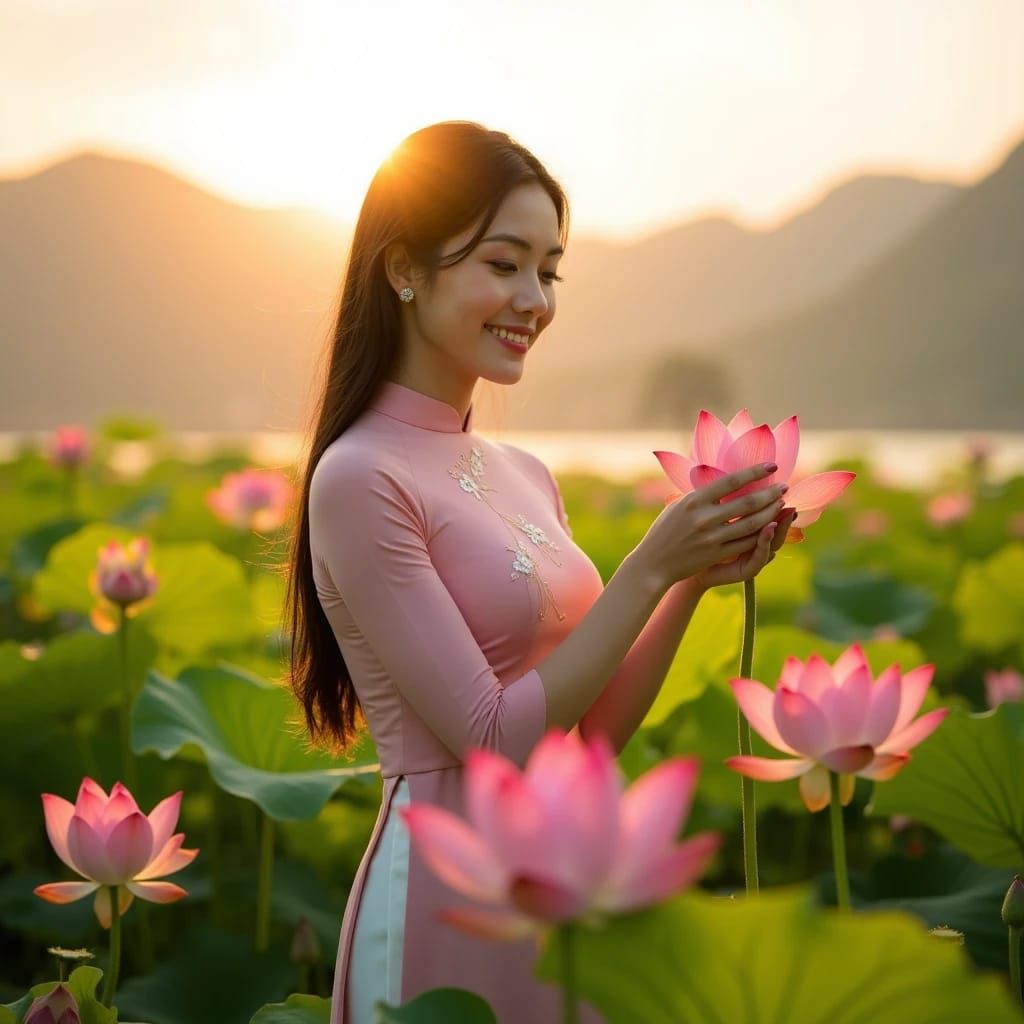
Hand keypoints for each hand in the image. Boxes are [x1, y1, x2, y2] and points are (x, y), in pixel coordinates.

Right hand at [635, 463, 788, 588]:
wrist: (653, 563)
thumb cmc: (665, 530)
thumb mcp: (679, 505)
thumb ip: (701, 494)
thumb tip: (726, 478)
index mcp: (693, 500)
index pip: (731, 481)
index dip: (754, 472)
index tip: (772, 466)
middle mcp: (703, 518)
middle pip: (747, 502)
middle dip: (770, 493)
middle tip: (784, 486)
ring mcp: (711, 538)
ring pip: (751, 523)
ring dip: (771, 512)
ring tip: (781, 503)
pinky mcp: (716, 554)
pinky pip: (746, 543)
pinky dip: (762, 533)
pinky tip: (771, 525)